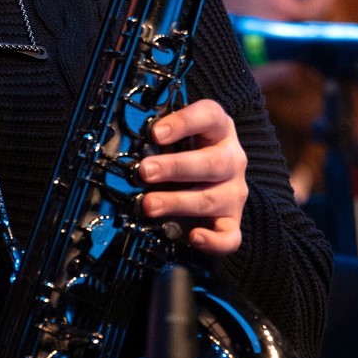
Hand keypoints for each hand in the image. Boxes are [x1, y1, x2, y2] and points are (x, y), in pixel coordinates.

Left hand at [138, 98, 247, 256]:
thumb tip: (124, 142)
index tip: (156, 132)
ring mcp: (233, 193)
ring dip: (177, 202)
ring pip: (211, 199)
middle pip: (211, 163)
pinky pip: (229, 236)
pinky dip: (213, 241)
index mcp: (219, 130)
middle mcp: (231, 160)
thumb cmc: (189, 153)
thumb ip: (160, 137)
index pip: (209, 116)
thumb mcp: (178, 138)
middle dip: (174, 168)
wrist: (216, 181)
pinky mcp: (231, 221)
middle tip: (145, 171)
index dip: (184, 122)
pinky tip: (194, 237)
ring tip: (149, 205)